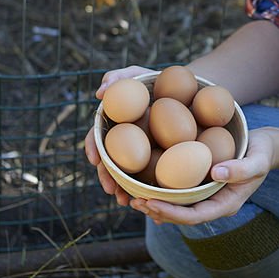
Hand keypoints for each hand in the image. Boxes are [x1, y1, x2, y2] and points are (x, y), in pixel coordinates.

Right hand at [84, 64, 155, 206]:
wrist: (185, 91)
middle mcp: (122, 141)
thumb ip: (119, 77)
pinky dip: (147, 190)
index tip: (95, 160)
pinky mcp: (157, 160)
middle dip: (106, 178)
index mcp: (112, 124)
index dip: (93, 149)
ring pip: (127, 175)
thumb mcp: (136, 74)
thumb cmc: (155, 80)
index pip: (96, 138)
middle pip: (109, 162)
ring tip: (127, 202)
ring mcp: (139, 152)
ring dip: (124, 190)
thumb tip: (101, 93)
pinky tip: (150, 201)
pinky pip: (150, 177)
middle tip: (111, 191)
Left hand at [130, 128, 277, 225]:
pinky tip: (148, 187)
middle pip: (182, 216)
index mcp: (226, 204)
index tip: (150, 203)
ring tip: (134, 197)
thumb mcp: (257, 159)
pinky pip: (181, 194)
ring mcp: (208, 196)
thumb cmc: (263, 152)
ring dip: (157, 205)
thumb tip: (214, 173)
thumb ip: (240, 169)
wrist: (266, 147)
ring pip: (179, 207)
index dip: (171, 213)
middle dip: (158, 211)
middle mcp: (215, 204)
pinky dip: (164, 193)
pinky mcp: (203, 185)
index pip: (195, 216)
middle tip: (134, 201)